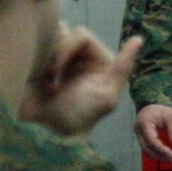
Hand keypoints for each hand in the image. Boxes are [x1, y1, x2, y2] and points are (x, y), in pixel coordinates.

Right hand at [19, 23, 142, 136]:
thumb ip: (122, 67)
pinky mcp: (37, 66)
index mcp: (98, 60)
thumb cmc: (77, 117)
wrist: (41, 135)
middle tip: (51, 83)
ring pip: (47, 41)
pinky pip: (33, 49)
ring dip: (43, 62)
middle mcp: (79, 57)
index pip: (81, 35)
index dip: (68, 49)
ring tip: (42, 83)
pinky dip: (32, 62)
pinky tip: (33, 80)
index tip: (58, 75)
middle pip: (62, 36)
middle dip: (55, 58)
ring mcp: (57, 60)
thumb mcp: (105, 97)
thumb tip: (139, 38)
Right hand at [134, 103, 171, 161]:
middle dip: (160, 155)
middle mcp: (138, 130)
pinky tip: (164, 154)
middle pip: (147, 148)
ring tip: (170, 158)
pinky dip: (155, 151)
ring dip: (157, 155)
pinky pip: (146, 146)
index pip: (152, 141)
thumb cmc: (161, 106)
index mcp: (145, 124)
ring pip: (146, 149)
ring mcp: (138, 133)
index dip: (162, 149)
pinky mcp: (140, 135)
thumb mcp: (170, 115)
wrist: (151, 100)